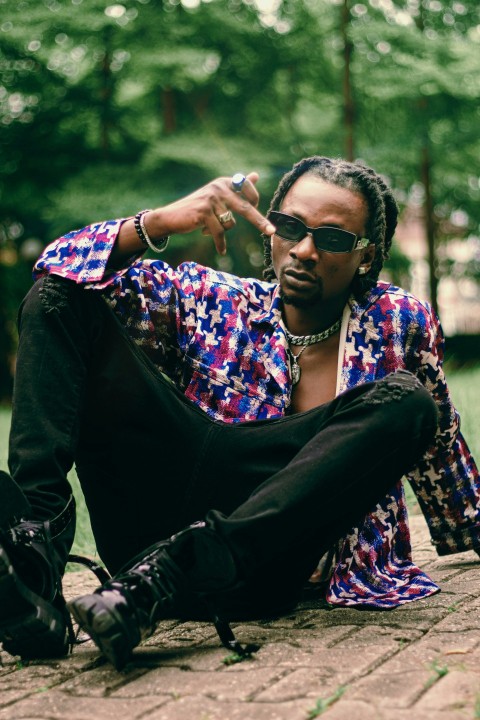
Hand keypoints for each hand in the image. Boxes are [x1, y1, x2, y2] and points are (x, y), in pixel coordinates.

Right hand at [149, 172, 275, 254]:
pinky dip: (220, 243)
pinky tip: (221, 250)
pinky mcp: (204, 212)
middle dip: (259, 221)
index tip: (256, 207)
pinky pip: (219, 232)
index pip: (247, 188)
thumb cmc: (197, 209)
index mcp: (224, 182)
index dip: (254, 199)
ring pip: (229, 223)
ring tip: (207, 228)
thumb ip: (237, 187)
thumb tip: (255, 175)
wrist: (171, 217)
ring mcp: (211, 199)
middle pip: (245, 207)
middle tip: (271, 232)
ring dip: (221, 231)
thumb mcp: (217, 196)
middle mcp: (218, 187)